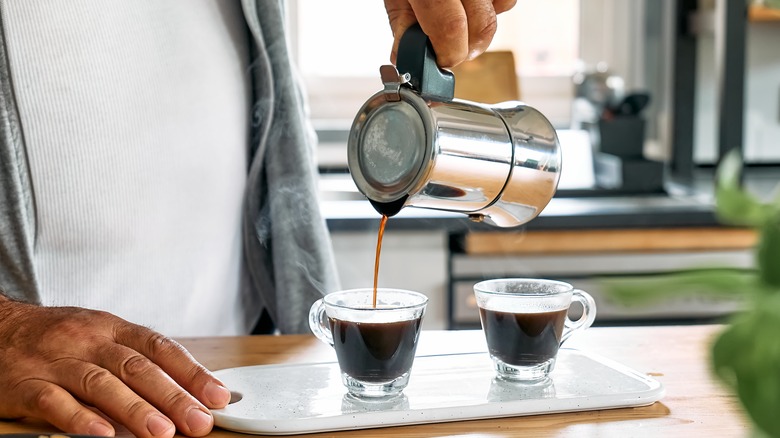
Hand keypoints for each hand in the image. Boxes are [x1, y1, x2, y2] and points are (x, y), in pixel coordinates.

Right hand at [0, 297, 230, 436]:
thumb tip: (186, 390)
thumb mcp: (100, 336)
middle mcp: (89, 341)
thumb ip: (136, 359)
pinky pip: (55, 402)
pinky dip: (81, 420)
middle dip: (172, 397)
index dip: (192, 372)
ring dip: (135, 410)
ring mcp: (58, 361)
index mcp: (113, 329)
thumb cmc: (59, 337)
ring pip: (101, 384)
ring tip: (162, 433)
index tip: (218, 396)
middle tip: (199, 422)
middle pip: (137, 368)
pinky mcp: (27, 384)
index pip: (160, 348)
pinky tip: (103, 435)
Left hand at [384, 0, 516, 68]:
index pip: (449, 29)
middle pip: (483, 27)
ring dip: (481, 20)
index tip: (439, 60)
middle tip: (448, 44)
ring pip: (502, 9)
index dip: (447, 55)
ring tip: (458, 9)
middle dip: (466, 47)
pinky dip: (493, 1)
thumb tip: (405, 57)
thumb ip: (403, 20)